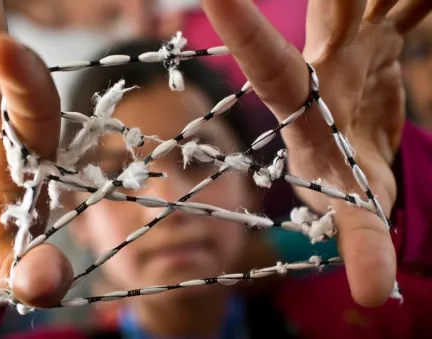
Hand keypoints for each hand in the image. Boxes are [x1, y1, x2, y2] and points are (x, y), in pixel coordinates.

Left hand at [202, 0, 430, 306]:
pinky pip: (404, 7)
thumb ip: (361, 243)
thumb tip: (373, 297)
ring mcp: (355, 48)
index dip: (243, 31)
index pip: (267, 64)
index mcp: (304, 104)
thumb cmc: (341, 182)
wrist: (358, 152)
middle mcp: (325, 66)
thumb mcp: (352, 210)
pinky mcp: (383, 40)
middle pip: (331, 12)